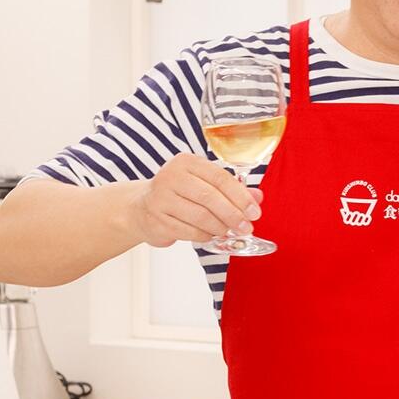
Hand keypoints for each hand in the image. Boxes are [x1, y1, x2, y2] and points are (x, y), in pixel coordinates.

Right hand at [128, 153, 263, 247]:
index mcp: (186, 162)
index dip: (241, 196)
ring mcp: (160, 198)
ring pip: (200, 216)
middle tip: (246, 227)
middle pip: (210, 197)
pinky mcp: (156, 219)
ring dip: (220, 227)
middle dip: (233, 215)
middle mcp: (170, 176)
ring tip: (228, 231)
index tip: (254, 212)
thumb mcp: (204, 184)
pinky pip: (189, 231)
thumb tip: (257, 197)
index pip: (220, 178)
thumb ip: (232, 189)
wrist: (141, 208)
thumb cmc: (179, 194)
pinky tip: (211, 235)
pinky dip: (205, 235)